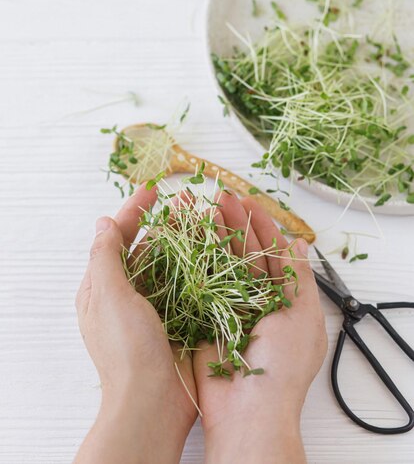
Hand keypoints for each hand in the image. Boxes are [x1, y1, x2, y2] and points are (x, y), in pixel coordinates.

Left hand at [74, 183, 196, 463]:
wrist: (153, 403)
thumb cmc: (126, 350)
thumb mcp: (108, 296)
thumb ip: (105, 256)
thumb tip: (102, 222)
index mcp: (103, 287)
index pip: (117, 237)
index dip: (133, 210)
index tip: (152, 189)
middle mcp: (128, 294)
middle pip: (147, 246)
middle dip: (165, 221)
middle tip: (187, 199)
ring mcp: (155, 307)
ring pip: (171, 262)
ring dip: (186, 239)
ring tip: (205, 215)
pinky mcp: (179, 319)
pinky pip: (189, 284)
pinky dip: (200, 265)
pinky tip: (215, 250)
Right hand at [193, 192, 327, 463]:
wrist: (248, 413)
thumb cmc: (282, 367)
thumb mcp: (302, 318)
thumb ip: (299, 278)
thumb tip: (302, 244)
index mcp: (282, 300)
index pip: (272, 254)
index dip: (262, 226)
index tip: (250, 201)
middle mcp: (254, 301)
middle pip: (244, 253)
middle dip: (235, 223)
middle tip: (220, 195)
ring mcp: (226, 308)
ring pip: (220, 263)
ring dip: (213, 234)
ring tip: (203, 205)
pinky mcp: (202, 317)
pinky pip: (199, 282)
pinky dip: (195, 258)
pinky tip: (189, 235)